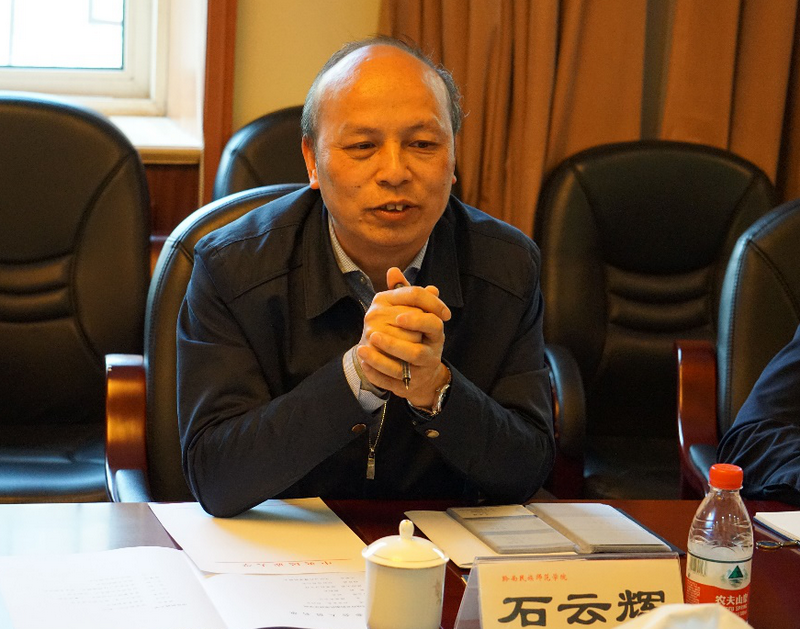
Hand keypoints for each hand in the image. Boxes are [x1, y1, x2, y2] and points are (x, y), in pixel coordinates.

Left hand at [356, 267, 450, 405]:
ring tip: (362, 348)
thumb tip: (393, 271)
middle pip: (418, 351)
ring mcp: (419, 372)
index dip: (417, 318)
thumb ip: (405, 293)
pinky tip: (363, 362)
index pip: (433, 323)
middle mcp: (431, 353)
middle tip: (375, 334)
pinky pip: (390, 382)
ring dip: (381, 359)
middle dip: (396, 343)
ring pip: (403, 369)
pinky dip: (376, 373)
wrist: (421, 371)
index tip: (398, 315)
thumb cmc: (416, 333)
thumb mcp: (414, 313)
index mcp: (435, 333)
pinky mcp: (406, 385)